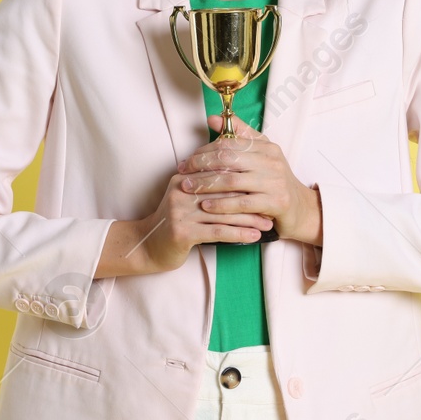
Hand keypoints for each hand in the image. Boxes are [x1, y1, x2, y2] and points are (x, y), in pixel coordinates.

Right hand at [119, 156, 275, 275]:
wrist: (148, 246)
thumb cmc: (176, 221)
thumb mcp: (188, 197)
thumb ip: (208, 186)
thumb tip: (240, 176)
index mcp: (184, 177)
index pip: (220, 174)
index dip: (244, 180)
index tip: (265, 187)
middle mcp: (182, 191)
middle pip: (224, 192)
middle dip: (251, 200)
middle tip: (272, 206)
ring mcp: (181, 211)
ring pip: (224, 213)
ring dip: (249, 219)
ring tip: (267, 224)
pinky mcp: (183, 232)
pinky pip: (218, 231)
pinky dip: (238, 234)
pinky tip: (253, 237)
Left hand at [176, 112, 322, 245]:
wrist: (300, 208)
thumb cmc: (274, 181)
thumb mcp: (261, 155)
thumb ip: (239, 135)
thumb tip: (213, 117)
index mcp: (266, 147)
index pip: (228, 143)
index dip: (204, 151)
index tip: (187, 160)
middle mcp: (271, 161)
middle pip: (227, 160)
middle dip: (200, 166)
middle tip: (181, 173)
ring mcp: (274, 182)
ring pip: (231, 181)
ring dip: (205, 185)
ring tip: (187, 188)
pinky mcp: (275, 202)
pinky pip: (242, 203)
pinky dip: (221, 205)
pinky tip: (206, 206)